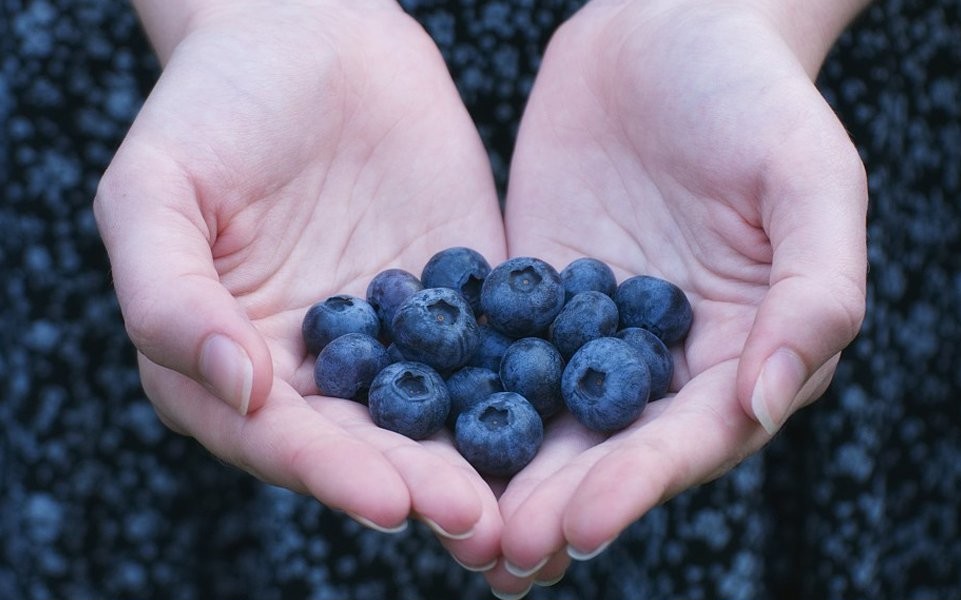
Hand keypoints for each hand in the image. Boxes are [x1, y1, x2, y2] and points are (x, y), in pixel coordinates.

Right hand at [94, 1, 505, 568]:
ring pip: (435, 414)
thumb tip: (241, 389)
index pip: (277, 437)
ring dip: (475, 462)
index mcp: (229, 362)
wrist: (310, 33)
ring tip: (519, 506)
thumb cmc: (212, 105)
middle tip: (475, 521)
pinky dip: (523, 387)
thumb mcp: (155, 190)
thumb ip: (170, 295)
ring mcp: (394, 338)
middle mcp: (315, 368)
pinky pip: (491, 350)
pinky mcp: (459, 300)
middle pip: (365, 445)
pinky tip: (564, 418)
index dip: (328, 471)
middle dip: (418, 484)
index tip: (389, 501)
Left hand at [490, 0, 867, 591]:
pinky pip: (496, 354)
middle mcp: (666, 359)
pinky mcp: (533, 294)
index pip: (690, 438)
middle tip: (496, 551)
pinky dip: (460, 400)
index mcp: (743, 350)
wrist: (668, 25)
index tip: (577, 524)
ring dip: (503, 477)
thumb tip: (766, 402)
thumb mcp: (810, 180)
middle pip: (610, 449)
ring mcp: (592, 331)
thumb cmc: (757, 96)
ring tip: (452, 527)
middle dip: (554, 503)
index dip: (636, 485)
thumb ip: (813, 291)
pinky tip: (415, 438)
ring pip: (548, 420)